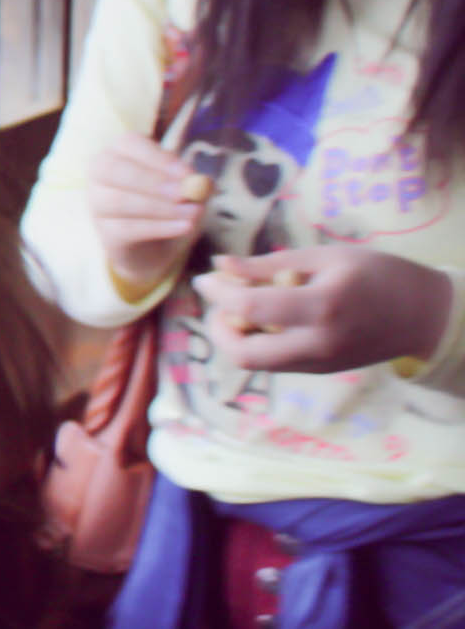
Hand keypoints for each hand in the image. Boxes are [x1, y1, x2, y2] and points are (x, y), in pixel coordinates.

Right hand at [87, 133, 207, 297]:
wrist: (155, 247)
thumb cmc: (168, 205)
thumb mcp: (185, 188)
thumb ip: (193, 183)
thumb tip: (202, 182)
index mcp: (118, 152)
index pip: (128, 144)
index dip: (158, 157)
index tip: (188, 173)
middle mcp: (99, 175)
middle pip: (113, 169)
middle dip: (152, 181)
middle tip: (184, 193)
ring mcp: (97, 205)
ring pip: (119, 201)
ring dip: (160, 207)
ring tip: (192, 213)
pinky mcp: (105, 233)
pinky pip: (127, 228)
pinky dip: (159, 227)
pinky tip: (183, 227)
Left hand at [192, 246, 452, 374]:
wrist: (425, 315)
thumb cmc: (378, 274)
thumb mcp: (326, 256)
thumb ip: (269, 265)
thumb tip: (220, 265)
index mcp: (322, 307)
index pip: (250, 307)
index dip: (217, 293)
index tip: (204, 278)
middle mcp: (318, 343)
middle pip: (244, 354)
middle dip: (218, 329)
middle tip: (219, 302)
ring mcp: (320, 363)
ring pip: (257, 363)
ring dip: (235, 338)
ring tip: (239, 307)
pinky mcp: (322, 371)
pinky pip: (276, 363)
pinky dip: (258, 342)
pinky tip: (263, 319)